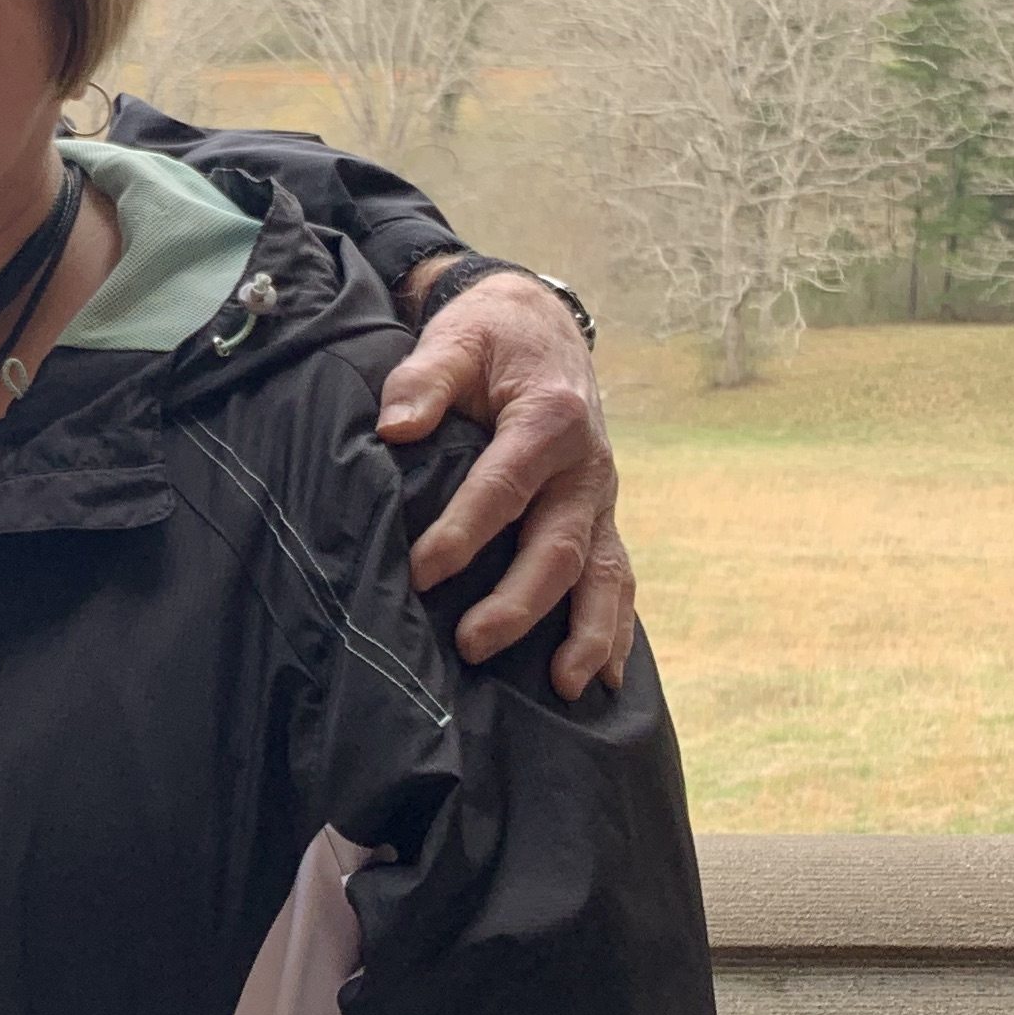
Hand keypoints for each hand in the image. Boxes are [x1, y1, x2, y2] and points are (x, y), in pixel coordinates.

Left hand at [377, 266, 637, 698]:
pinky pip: (618, 578)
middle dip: (519, 602)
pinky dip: (616, 629)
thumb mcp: (455, 339)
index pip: (504, 486)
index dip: (463, 533)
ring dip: (588, 633)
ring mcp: (599, 499)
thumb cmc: (489, 338)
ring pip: (605, 574)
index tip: (421, 572)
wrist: (539, 326)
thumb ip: (424, 380)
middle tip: (471, 644)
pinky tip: (605, 682)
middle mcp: (585, 467)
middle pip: (557, 546)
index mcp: (548, 420)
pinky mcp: (600, 518)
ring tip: (564, 688)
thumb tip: (395, 428)